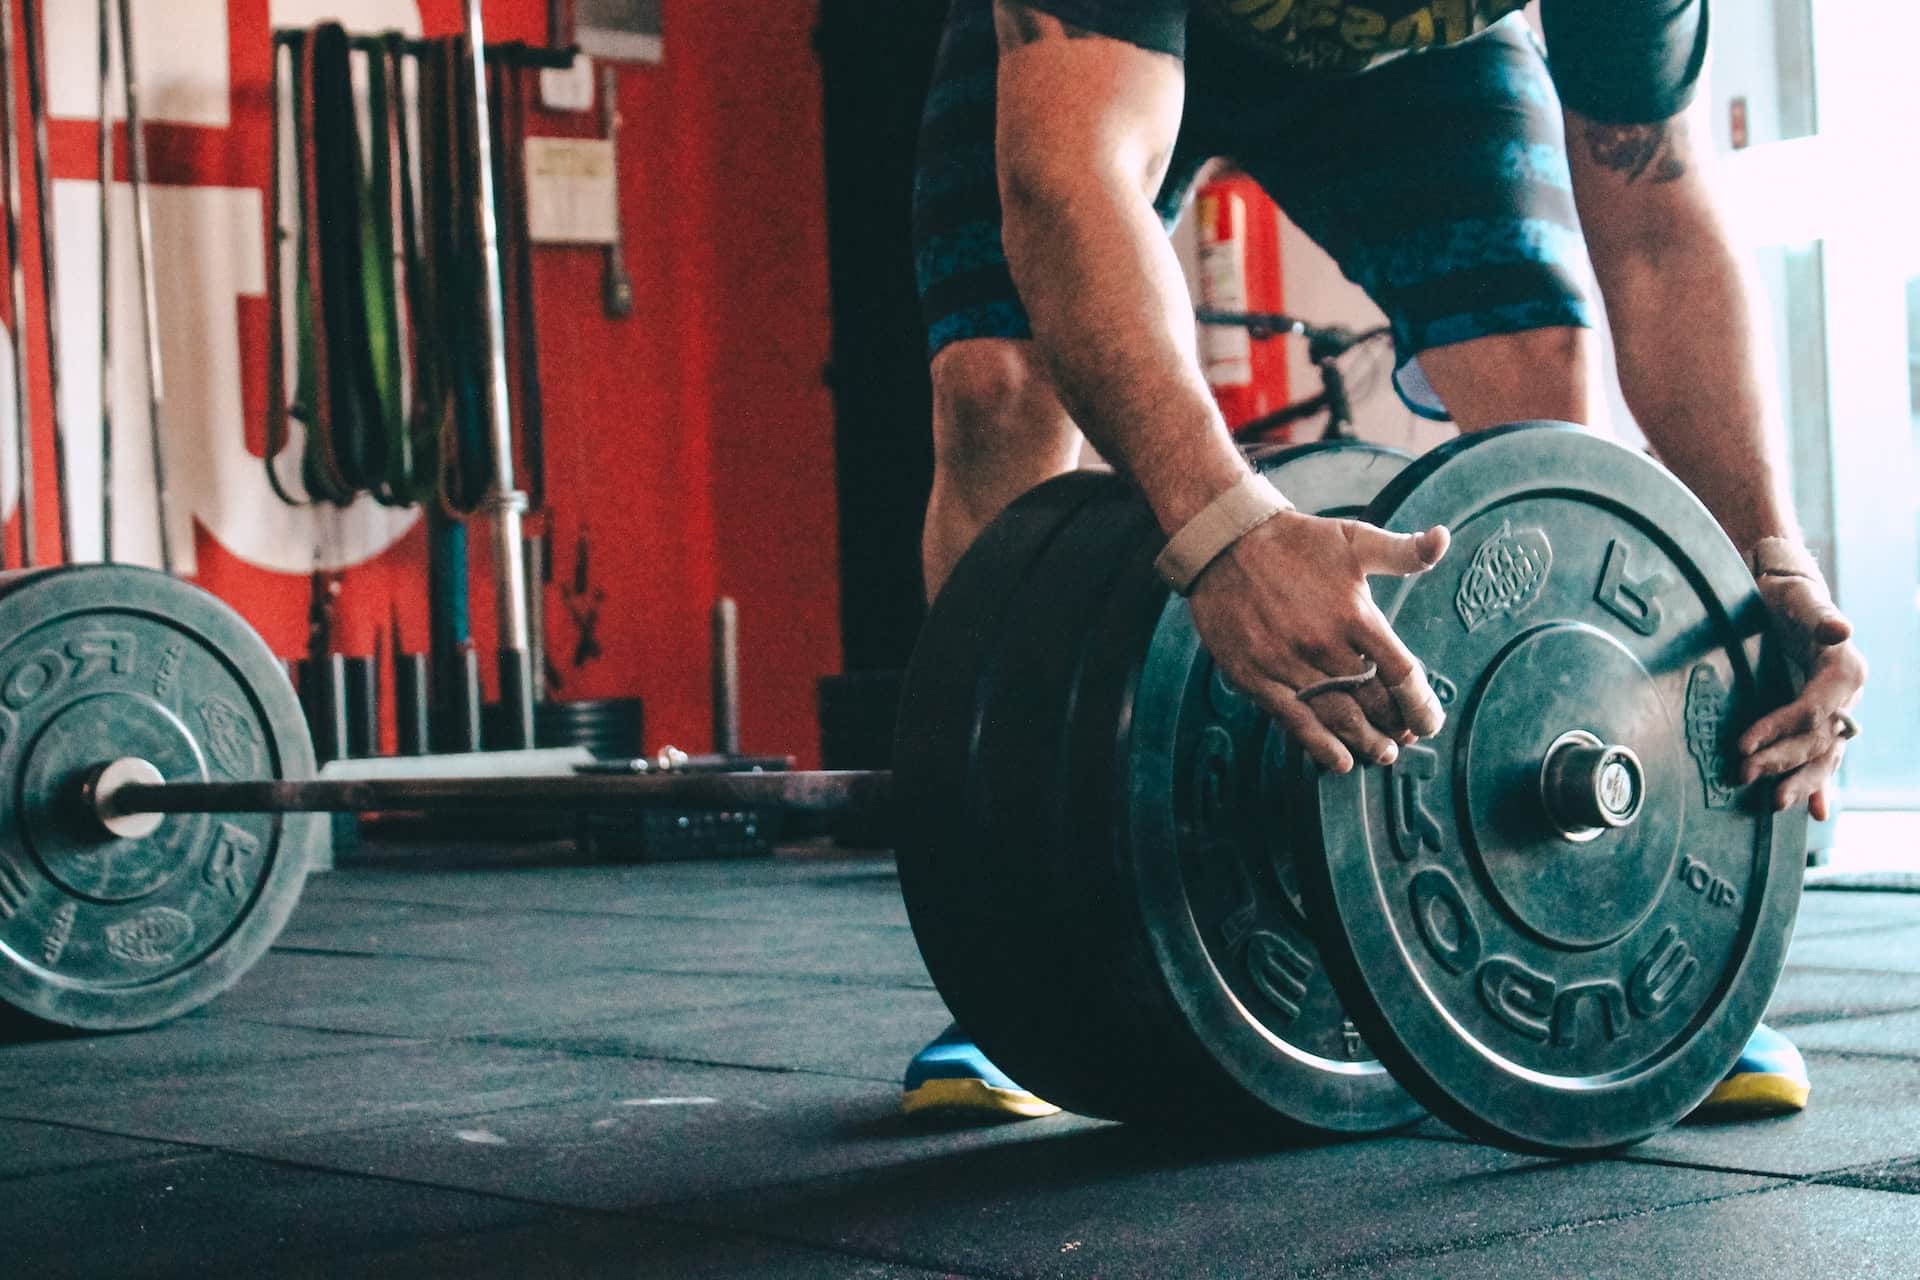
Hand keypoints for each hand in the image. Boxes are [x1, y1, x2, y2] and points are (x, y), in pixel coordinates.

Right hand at [1187, 510, 1450, 772]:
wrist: (1225, 542)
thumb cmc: (1296, 542)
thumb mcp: (1354, 539)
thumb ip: (1403, 551)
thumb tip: (1442, 539)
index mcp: (1355, 614)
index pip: (1402, 673)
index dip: (1421, 705)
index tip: (1429, 721)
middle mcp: (1324, 644)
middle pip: (1373, 703)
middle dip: (1395, 727)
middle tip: (1405, 740)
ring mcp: (1288, 664)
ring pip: (1337, 717)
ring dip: (1365, 741)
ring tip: (1381, 753)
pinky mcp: (1256, 676)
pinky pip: (1294, 720)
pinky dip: (1320, 745)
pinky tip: (1339, 761)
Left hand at [1737, 550, 1866, 820]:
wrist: (1789, 595)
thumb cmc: (1789, 595)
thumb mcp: (1800, 599)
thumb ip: (1819, 617)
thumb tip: (1841, 630)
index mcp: (1845, 671)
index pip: (1812, 710)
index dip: (1779, 728)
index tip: (1742, 745)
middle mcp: (1847, 696)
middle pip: (1817, 739)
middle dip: (1780, 761)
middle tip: (1743, 776)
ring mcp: (1837, 710)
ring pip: (1824, 755)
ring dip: (1801, 782)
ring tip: (1775, 803)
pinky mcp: (1821, 718)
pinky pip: (1823, 756)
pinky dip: (1820, 783)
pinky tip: (1817, 811)